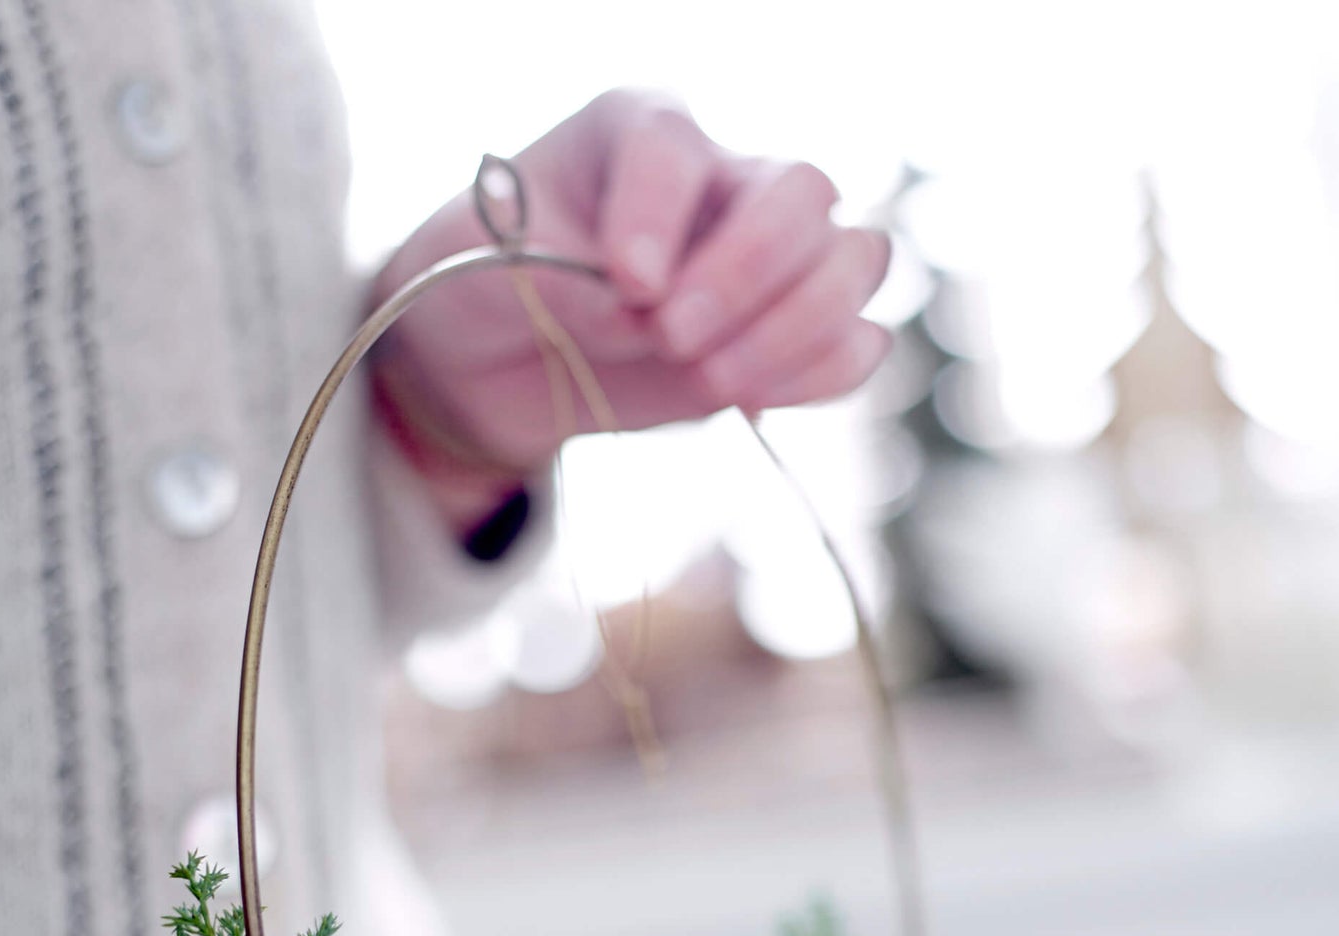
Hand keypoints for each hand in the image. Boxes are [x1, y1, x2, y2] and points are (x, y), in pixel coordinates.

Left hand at [370, 90, 891, 498]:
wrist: (502, 365)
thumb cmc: (487, 286)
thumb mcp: (482, 268)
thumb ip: (554, 277)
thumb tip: (641, 314)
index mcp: (639, 132)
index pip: (676, 147)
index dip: (659, 215)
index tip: (625, 281)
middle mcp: (721, 180)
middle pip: (802, 192)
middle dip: (747, 275)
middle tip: (673, 340)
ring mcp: (767, 261)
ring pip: (854, 260)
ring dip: (797, 330)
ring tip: (713, 381)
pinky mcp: (784, 338)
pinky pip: (856, 345)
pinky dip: (821, 376)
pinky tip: (750, 401)